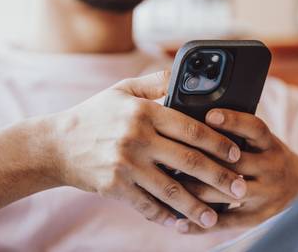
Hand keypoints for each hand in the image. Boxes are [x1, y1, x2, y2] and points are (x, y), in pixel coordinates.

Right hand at [46, 71, 247, 228]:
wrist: (55, 144)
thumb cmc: (94, 115)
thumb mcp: (122, 90)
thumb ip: (156, 82)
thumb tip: (185, 73)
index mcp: (144, 112)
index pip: (191, 128)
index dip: (219, 142)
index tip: (237, 154)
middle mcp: (137, 138)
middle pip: (189, 161)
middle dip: (219, 177)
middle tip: (241, 189)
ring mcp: (125, 165)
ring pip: (171, 189)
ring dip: (197, 206)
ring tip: (216, 217)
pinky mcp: (114, 187)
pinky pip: (147, 206)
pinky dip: (166, 217)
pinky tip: (182, 224)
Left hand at [174, 109, 297, 233]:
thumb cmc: (269, 157)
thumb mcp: (263, 141)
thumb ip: (238, 132)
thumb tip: (196, 117)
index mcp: (270, 144)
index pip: (254, 128)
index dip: (233, 120)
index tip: (209, 115)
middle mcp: (270, 168)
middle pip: (233, 163)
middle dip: (199, 160)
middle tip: (168, 155)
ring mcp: (264, 194)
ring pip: (224, 193)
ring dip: (193, 191)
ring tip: (166, 186)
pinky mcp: (256, 217)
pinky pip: (225, 222)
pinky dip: (200, 225)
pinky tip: (178, 223)